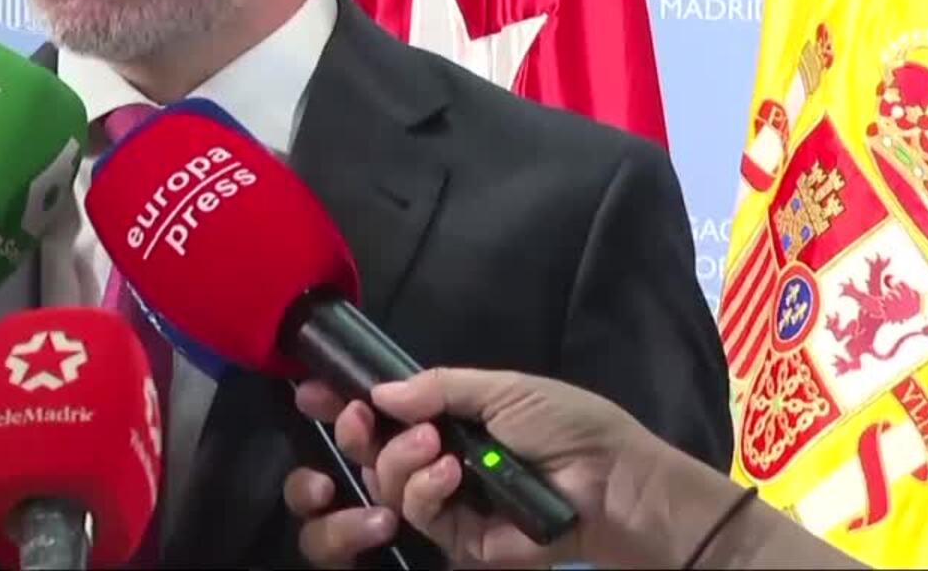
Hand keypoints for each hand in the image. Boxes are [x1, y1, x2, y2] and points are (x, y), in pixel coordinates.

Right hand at [294, 369, 667, 567]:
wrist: (614, 482)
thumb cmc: (568, 426)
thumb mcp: (503, 389)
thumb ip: (439, 387)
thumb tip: (380, 391)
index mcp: (445, 421)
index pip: (381, 414)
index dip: (343, 404)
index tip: (313, 390)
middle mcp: (436, 462)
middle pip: (367, 454)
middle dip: (353, 432)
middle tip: (360, 415)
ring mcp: (446, 503)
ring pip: (384, 486)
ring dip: (397, 460)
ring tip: (435, 444)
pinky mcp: (460, 540)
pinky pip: (419, 515)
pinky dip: (425, 490)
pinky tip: (449, 472)